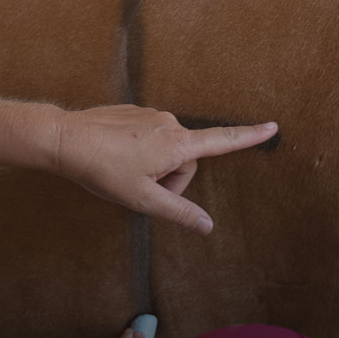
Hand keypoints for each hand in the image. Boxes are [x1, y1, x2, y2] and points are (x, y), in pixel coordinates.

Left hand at [52, 105, 276, 233]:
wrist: (65, 139)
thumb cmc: (103, 170)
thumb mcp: (142, 199)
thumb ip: (178, 212)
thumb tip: (208, 227)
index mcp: (178, 145)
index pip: (223, 141)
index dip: (250, 136)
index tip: (273, 126)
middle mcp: (170, 123)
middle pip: (186, 159)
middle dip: (170, 177)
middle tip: (140, 186)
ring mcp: (151, 114)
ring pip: (166, 148)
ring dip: (153, 165)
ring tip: (123, 171)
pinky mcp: (135, 111)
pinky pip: (149, 136)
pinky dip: (139, 151)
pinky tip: (116, 157)